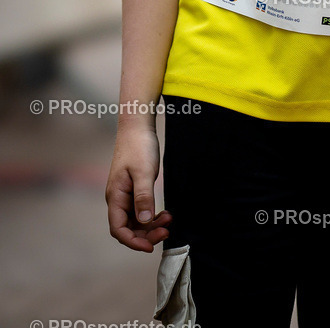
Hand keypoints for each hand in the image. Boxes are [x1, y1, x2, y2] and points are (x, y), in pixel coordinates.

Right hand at [106, 123, 171, 251]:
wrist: (137, 126)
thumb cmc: (139, 146)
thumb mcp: (144, 172)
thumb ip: (144, 197)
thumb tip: (145, 222)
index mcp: (115, 197)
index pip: (118, 229)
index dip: (133, 242)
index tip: (150, 246)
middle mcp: (117, 199)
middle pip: (128, 228)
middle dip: (146, 234)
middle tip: (167, 231)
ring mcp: (125, 195)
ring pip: (136, 221)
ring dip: (151, 225)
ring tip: (169, 221)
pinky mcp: (133, 190)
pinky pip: (140, 210)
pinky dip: (152, 215)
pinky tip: (165, 213)